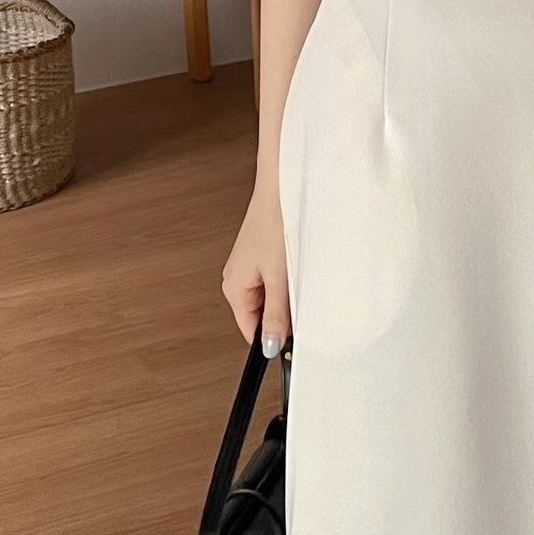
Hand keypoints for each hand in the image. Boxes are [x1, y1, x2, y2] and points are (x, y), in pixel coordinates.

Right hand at [222, 187, 291, 355]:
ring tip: (297, 276)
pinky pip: (273, 279)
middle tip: (300, 300)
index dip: (272, 339)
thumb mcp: (280, 279)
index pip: (250, 330)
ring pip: (269, 296)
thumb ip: (276, 315)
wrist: (280, 189)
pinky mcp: (260, 254)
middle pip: (260, 314)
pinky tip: (295, 266)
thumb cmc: (275, 225)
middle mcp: (236, 278)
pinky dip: (286, 279)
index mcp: (233, 288)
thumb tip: (270, 345)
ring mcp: (248, 265)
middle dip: (282, 313)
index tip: (292, 343)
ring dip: (285, 294)